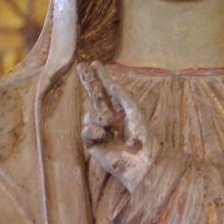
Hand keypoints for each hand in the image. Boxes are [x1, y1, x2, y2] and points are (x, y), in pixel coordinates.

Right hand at [77, 61, 157, 192]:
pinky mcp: (94, 145)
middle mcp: (111, 118)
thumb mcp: (135, 110)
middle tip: (80, 66)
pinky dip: (93, 130)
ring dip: (96, 117)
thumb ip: (123, 95)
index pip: (109, 89)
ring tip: (107, 123)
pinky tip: (102, 135)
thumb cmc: (142, 136)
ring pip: (89, 116)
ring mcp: (102, 131)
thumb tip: (112, 84)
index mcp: (122, 109)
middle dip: (88, 81)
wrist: (141, 160)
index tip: (95, 63)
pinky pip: (86, 131)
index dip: (102, 76)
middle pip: (95, 96)